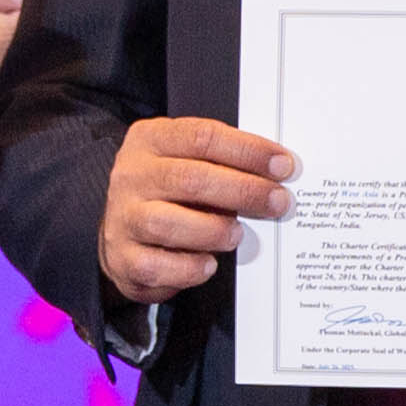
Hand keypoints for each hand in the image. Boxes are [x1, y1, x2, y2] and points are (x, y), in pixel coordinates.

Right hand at [99, 117, 295, 307]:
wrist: (122, 230)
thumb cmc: (167, 193)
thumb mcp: (186, 161)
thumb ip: (221, 163)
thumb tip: (275, 176)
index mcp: (151, 139)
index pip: (203, 137)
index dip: (248, 150)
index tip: (283, 166)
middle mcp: (132, 175)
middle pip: (191, 179)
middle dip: (244, 191)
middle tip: (277, 202)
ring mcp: (123, 217)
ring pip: (169, 223)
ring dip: (213, 230)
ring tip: (237, 234)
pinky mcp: (123, 257)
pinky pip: (157, 265)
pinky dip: (189, 268)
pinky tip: (209, 263)